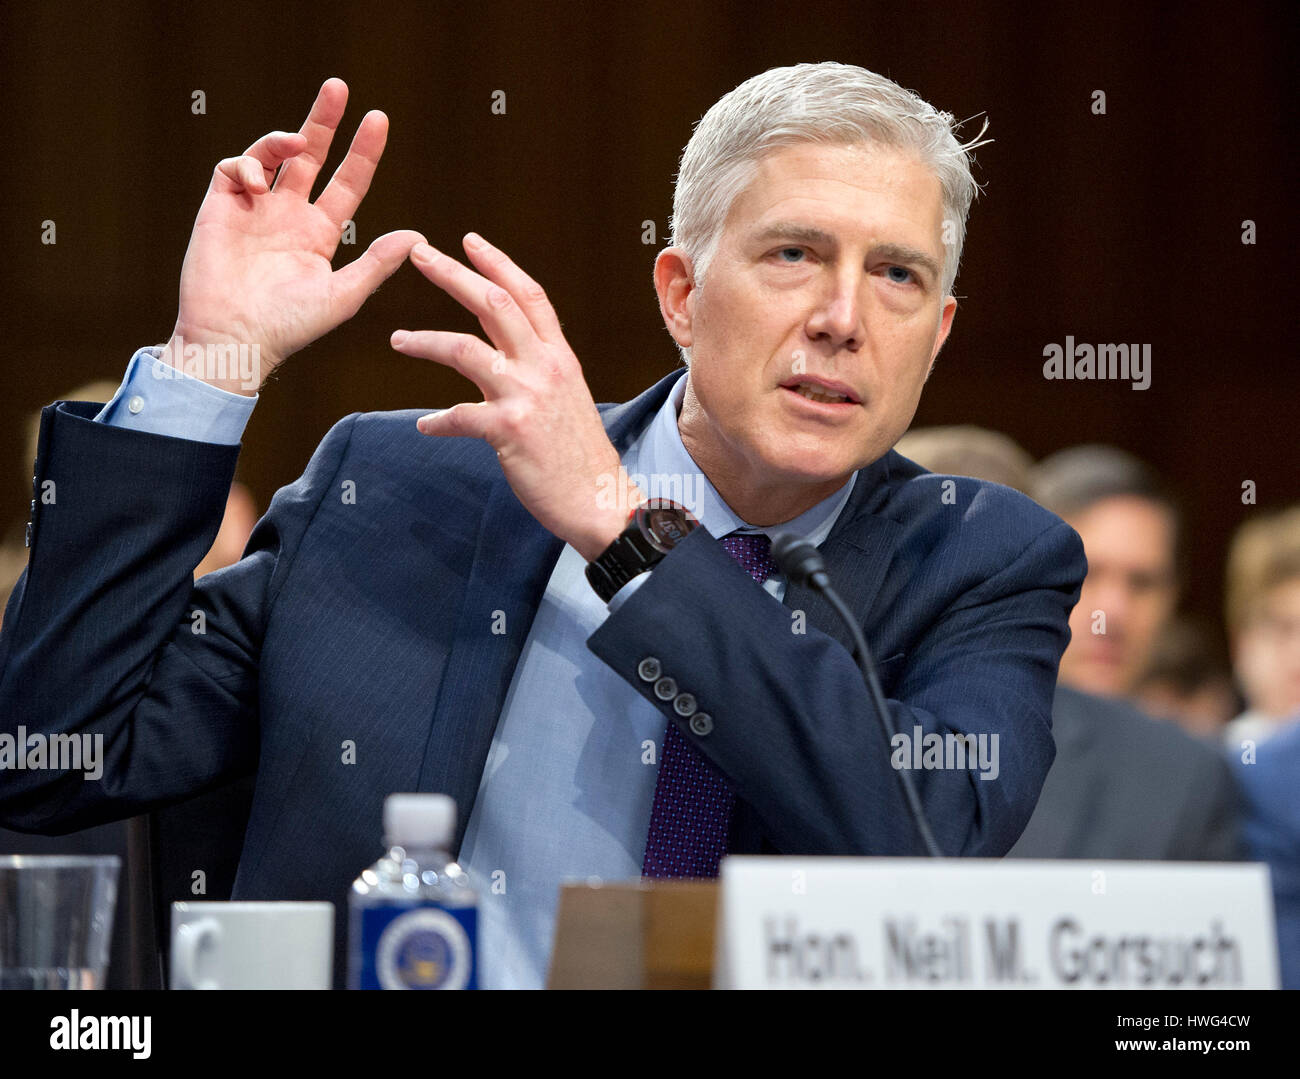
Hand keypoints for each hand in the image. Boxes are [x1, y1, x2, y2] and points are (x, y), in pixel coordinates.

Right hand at [166, 78, 424, 394]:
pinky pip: (232, 169)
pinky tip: (258, 182)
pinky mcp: (220, 209)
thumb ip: (378, 263)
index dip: (362, 153)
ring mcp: (254, 210)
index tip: (378, 120)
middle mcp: (288, 217)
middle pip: (309, 157)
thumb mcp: (343, 295)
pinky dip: (246, 164)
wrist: (233, 340)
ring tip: (295, 141)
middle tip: (338, 87)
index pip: (347, 183)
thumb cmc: (289, 327)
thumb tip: (418, 236)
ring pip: (270, 156)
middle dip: (323, 122)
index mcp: (320, 235)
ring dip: (283, 139)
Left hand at [391, 234, 643, 559]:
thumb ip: (539, 371)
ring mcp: (527, 396)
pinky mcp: (510, 430)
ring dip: (425, 341)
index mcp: (559, 357)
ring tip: (398, 339)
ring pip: (465, 349)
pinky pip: (460, 416)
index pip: (528, 295)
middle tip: (418, 254)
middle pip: (493, 303)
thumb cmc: (581, 456)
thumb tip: (505, 358)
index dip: (498, 263)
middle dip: (452, 274)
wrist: (601, 500)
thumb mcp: (569, 399)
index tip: (469, 241)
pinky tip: (426, 426)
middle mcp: (544, 367)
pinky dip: (438, 422)